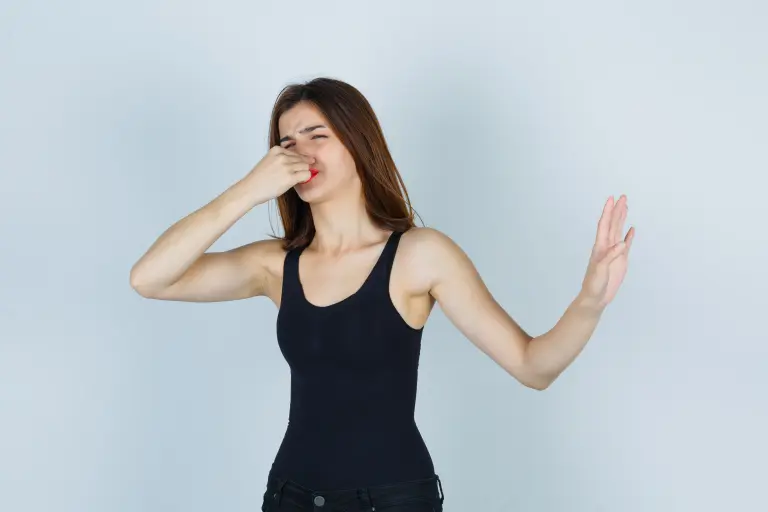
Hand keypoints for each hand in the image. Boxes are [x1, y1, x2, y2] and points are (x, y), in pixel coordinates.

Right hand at [245, 146, 315, 202]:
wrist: (250, 189)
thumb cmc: (259, 178)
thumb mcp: (269, 161)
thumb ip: (282, 159)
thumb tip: (300, 162)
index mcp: (276, 150)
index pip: (295, 153)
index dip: (298, 161)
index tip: (296, 167)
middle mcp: (282, 156)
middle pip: (302, 159)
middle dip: (302, 167)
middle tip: (297, 175)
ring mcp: (287, 166)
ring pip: (306, 166)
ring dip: (303, 173)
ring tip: (296, 179)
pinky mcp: (290, 177)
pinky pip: (306, 174)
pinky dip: (306, 178)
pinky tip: (299, 182)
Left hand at [579, 195, 634, 309]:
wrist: (595, 297)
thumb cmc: (593, 284)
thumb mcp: (600, 270)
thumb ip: (610, 256)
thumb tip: (621, 244)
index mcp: (600, 247)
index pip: (604, 225)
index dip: (608, 212)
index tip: (612, 199)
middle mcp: (607, 246)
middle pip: (613, 224)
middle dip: (617, 210)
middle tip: (623, 196)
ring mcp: (614, 253)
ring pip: (619, 231)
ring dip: (622, 219)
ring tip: (626, 206)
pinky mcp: (620, 260)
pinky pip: (626, 245)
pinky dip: (629, 236)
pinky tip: (631, 229)